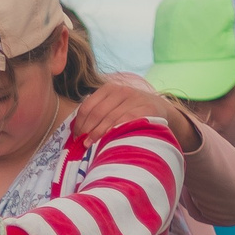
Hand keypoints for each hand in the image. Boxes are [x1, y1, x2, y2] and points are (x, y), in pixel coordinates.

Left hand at [69, 79, 195, 152]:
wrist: (158, 107)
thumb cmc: (129, 111)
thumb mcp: (113, 106)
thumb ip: (97, 114)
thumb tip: (77, 133)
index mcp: (108, 89)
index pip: (87, 107)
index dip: (79, 124)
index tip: (76, 138)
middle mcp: (120, 90)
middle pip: (97, 113)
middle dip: (87, 131)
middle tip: (82, 145)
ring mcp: (134, 98)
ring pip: (110, 118)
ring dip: (98, 134)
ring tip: (90, 146)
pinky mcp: (146, 108)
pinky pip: (127, 121)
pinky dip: (115, 131)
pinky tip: (109, 140)